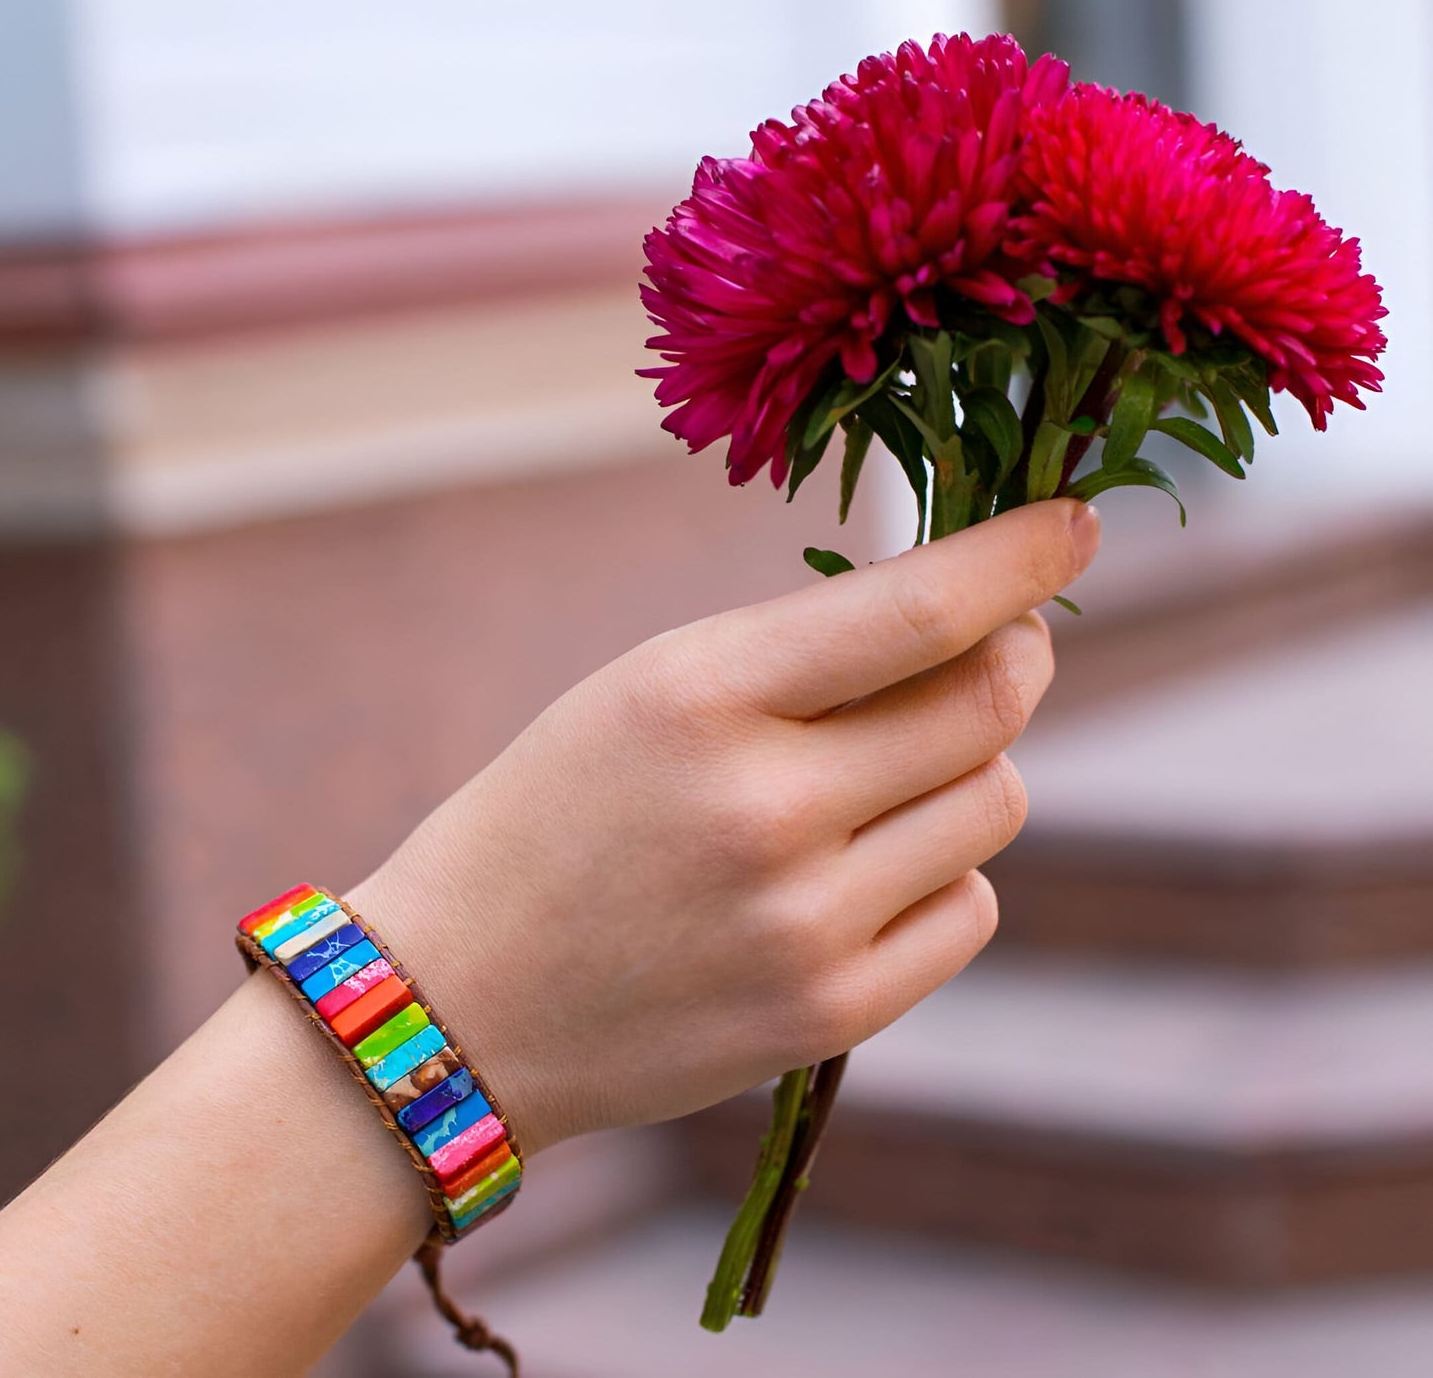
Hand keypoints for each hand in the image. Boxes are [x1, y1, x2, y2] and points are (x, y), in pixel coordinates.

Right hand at [359, 498, 1099, 1155]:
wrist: (462, 1003)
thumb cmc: (559, 814)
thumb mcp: (653, 691)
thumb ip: (806, 654)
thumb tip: (976, 619)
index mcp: (702, 694)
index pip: (918, 608)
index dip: (1020, 555)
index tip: (1076, 524)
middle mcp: (764, 808)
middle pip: (990, 705)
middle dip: (1017, 657)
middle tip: (1003, 646)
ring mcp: (802, 924)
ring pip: (995, 805)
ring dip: (966, 773)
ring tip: (879, 785)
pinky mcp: (829, 1014)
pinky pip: (970, 909)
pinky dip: (943, 875)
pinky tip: (861, 879)